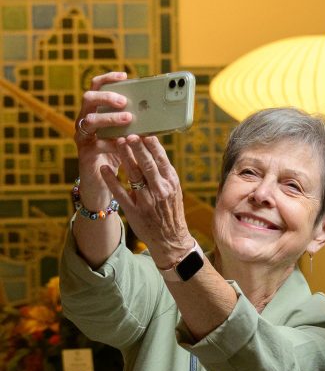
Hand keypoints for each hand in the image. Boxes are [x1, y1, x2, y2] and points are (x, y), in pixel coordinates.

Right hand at [74, 72, 132, 207]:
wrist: (103, 185)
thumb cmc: (118, 158)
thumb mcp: (128, 138)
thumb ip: (136, 125)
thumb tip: (156, 113)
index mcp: (96, 112)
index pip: (97, 88)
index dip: (108, 79)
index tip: (124, 75)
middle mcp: (85, 121)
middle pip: (89, 99)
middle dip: (106, 97)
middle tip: (124, 101)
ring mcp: (82, 137)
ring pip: (89, 120)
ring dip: (109, 118)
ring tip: (128, 120)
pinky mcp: (85, 154)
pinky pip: (94, 144)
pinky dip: (110, 143)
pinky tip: (122, 143)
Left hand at [100, 134, 192, 267]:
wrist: (170, 240)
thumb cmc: (171, 212)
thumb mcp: (174, 191)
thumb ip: (164, 173)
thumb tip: (153, 149)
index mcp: (171, 183)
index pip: (161, 159)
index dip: (152, 145)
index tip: (143, 130)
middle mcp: (160, 191)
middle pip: (147, 164)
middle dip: (137, 147)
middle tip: (128, 132)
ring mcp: (147, 201)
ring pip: (134, 175)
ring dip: (124, 157)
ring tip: (116, 142)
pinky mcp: (134, 211)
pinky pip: (120, 193)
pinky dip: (111, 180)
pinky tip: (103, 168)